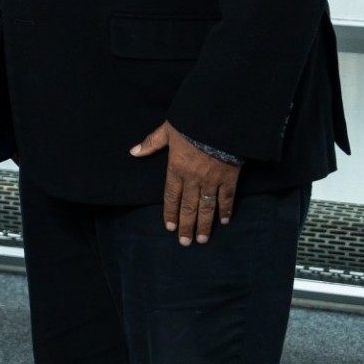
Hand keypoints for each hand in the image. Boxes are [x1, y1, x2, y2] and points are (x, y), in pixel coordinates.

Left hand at [131, 120, 239, 245]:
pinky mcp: (229, 178)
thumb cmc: (191, 124)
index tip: (170, 228)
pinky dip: (226, 210)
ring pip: (207, 208)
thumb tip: (134, 152)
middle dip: (186, 226)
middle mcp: (193, 179)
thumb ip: (152, 143)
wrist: (219, 121)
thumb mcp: (168, 130)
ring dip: (204, 224)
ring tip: (202, 239)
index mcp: (176, 169)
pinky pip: (227, 198)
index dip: (170, 213)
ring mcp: (212, 181)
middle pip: (188, 207)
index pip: (171, 196)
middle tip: (185, 242)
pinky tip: (224, 221)